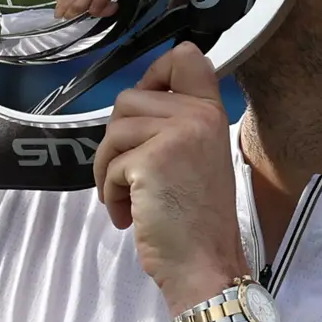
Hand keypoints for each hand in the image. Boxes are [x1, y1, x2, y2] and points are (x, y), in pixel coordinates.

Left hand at [94, 43, 247, 313]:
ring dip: (109, 170)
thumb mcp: (198, 157)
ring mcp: (175, 134)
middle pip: (129, 97)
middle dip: (118, 140)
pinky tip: (130, 215)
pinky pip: (110, 164)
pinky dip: (110, 193)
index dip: (155, 74)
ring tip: (130, 199)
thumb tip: (130, 104)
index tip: (147, 111)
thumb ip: (176, 123)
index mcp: (212, 111)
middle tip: (134, 176)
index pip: (184, 56)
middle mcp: (197, 115)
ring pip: (113, 130)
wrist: (205, 265)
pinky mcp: (150, 159)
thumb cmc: (196, 219)